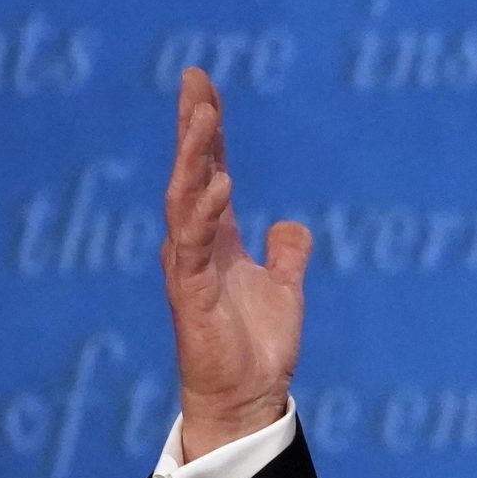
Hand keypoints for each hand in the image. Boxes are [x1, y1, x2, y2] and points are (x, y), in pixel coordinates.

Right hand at [161, 67, 310, 461]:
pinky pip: (193, 246)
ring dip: (194, 158)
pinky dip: (204, 213)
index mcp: (215, 238)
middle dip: (193, 126)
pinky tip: (219, 185)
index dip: (207, 129)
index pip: (209, 170)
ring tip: (202, 117)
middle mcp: (194, 244)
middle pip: (191, 173)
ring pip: (185, 200)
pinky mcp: (189, 294)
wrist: (247, 396)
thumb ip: (286, 254)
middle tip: (196, 81)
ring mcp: (188, 267)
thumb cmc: (255, 346)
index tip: (204, 84)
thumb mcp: (283, 289)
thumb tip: (291, 226)